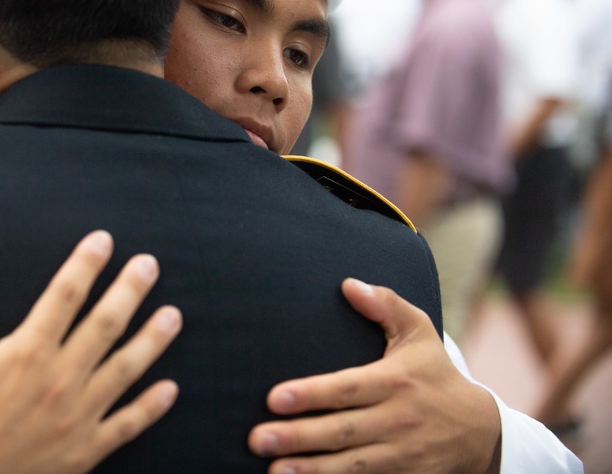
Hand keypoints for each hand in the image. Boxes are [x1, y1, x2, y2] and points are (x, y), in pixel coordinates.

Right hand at [0, 231, 182, 473]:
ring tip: (173, 315)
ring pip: (125, 371)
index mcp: (25, 354)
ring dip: (152, 341)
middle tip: (150, 265)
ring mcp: (75, 420)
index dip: (85, 264)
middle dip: (130, 292)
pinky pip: (125, 427)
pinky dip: (150, 408)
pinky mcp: (81, 454)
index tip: (103, 241)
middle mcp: (59, 382)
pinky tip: (170, 390)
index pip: (64, 296)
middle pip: (105, 326)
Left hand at [248, 279, 500, 473]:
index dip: (312, 394)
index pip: (348, 388)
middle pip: (343, 431)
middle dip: (299, 436)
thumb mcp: (419, 332)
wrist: (481, 431)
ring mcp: (402, 454)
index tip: (276, 397)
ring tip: (275, 471)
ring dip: (312, 470)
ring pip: (352, 465)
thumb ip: (385, 304)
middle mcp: (398, 419)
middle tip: (258, 439)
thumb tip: (348, 284)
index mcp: (395, 381)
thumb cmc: (436, 373)